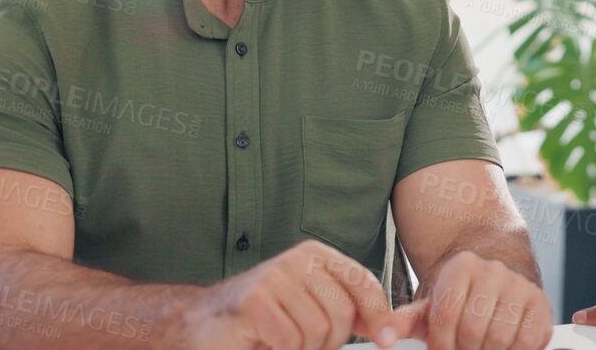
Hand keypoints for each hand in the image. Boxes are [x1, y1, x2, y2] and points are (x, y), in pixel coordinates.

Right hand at [179, 239, 398, 349]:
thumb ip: (349, 312)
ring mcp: (274, 277)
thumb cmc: (263, 318)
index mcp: (316, 255)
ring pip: (318, 331)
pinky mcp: (255, 301)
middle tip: (307, 346)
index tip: (386, 341)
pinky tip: (265, 341)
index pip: (361, 281)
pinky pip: (290, 340)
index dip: (378, 314)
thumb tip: (389, 329)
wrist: (206, 324)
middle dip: (331, 343)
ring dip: (304, 349)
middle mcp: (297, 259)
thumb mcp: (313, 308)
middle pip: (342, 313)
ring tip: (283, 341)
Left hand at [391, 251, 551, 349]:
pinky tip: (501, 347)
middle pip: (473, 329)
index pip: (446, 315)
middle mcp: (493, 270)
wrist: (493, 282)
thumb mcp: (432, 305)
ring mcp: (519, 285)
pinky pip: (527, 340)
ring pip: (499, 337)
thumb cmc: (459, 299)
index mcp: (461, 267)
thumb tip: (387, 334)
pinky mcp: (540, 302)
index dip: (441, 344)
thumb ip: (408, 320)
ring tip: (479, 349)